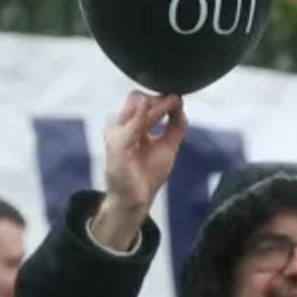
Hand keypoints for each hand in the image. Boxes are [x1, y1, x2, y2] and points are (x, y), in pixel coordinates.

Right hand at [88, 92, 187, 252]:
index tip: (178, 99)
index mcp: (130, 126)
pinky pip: (133, 125)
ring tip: (174, 102)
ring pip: (136, 107)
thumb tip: (179, 104)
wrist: (137, 198)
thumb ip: (175, 126)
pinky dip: (147, 115)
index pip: (142, 101)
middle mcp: (121, 126)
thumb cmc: (148, 173)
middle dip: (159, 99)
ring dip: (158, 105)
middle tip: (176, 101)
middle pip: (137, 98)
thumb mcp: (167, 145)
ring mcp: (117, 133)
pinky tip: (161, 111)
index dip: (161, 98)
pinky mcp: (117, 145)